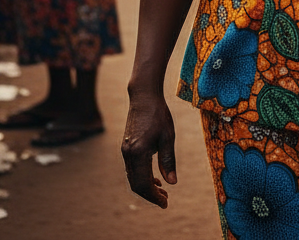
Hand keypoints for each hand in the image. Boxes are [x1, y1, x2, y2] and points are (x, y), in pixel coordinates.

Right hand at [122, 92, 176, 208]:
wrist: (143, 97)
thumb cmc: (158, 114)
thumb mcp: (168, 136)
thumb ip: (168, 160)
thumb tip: (172, 183)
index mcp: (138, 152)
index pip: (143, 184)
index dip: (154, 197)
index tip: (165, 203)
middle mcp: (128, 154)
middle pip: (136, 184)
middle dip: (150, 195)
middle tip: (165, 200)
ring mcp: (125, 150)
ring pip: (133, 177)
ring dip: (146, 187)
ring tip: (162, 190)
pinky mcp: (126, 147)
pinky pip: (132, 169)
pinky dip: (142, 177)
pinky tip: (154, 177)